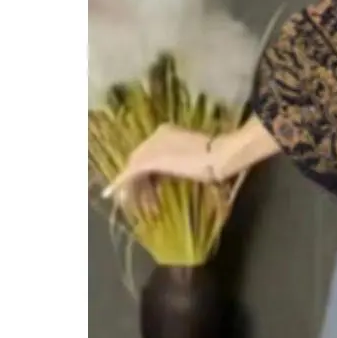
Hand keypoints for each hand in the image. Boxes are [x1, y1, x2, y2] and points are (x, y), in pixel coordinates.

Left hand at [103, 124, 224, 205]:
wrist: (220, 156)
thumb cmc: (216, 158)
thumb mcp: (194, 159)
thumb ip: (178, 164)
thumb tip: (168, 178)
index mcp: (167, 131)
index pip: (150, 153)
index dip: (148, 173)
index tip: (153, 189)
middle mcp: (156, 135)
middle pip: (139, 160)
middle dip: (139, 182)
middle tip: (143, 202)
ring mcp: (152, 146)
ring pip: (135, 168)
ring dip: (135, 188)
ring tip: (139, 206)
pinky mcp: (150, 159)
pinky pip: (130, 174)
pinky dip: (121, 184)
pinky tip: (116, 196)